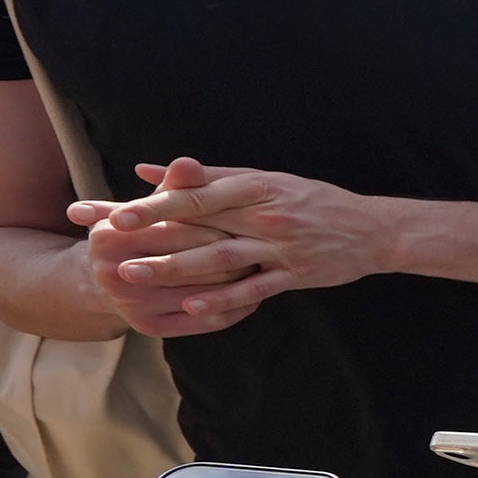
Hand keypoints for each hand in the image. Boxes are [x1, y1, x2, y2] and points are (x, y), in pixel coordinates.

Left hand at [81, 156, 396, 331]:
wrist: (374, 229)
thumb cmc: (314, 200)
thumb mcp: (265, 178)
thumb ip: (209, 176)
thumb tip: (151, 170)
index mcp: (256, 187)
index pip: (196, 194)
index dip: (154, 204)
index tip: (116, 211)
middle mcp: (264, 216)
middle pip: (199, 224)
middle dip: (149, 232)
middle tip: (104, 241)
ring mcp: (280, 248)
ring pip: (218, 259)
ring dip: (173, 267)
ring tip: (132, 275)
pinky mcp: (295, 276)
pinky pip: (253, 289)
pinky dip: (222, 299)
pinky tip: (190, 307)